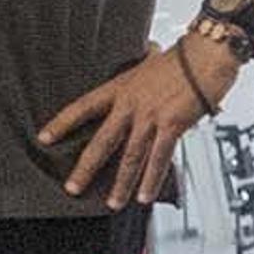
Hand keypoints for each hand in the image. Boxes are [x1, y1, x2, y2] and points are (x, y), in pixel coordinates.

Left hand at [40, 35, 235, 207]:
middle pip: (102, 141)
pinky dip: (152, 180)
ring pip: (130, 156)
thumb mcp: (150, 60)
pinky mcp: (172, 125)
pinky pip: (159, 158)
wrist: (208, 53)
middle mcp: (131, 104)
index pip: (83, 106)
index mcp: (121, 87)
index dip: (62, 122)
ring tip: (113, 202)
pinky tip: (145, 195)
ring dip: (121, 183)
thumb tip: (146, 52)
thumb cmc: (184, 57)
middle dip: (85, 167)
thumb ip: (143, 66)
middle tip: (73, 188)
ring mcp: (151, 116)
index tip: (45, 137)